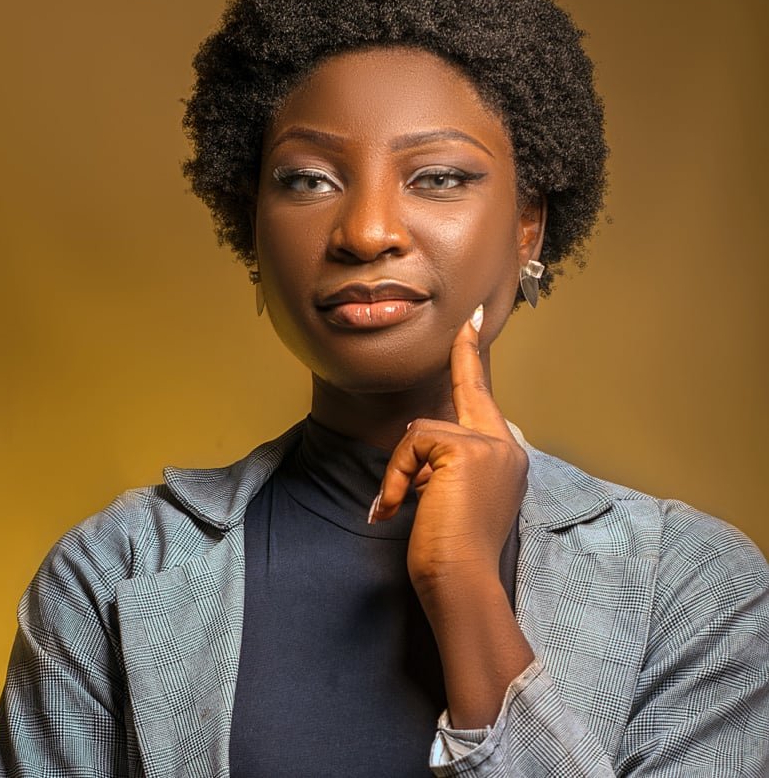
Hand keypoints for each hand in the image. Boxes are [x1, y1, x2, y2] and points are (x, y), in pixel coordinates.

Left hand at [370, 304, 533, 726]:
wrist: (460, 582)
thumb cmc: (451, 551)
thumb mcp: (451, 497)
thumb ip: (445, 462)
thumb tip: (419, 437)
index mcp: (505, 458)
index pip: (485, 400)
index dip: (476, 361)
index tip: (473, 323)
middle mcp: (505, 445)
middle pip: (464, 393)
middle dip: (466, 355)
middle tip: (473, 317)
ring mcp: (490, 445)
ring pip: (422, 430)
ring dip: (401, 470)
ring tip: (401, 507)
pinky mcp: (466, 449)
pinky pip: (412, 443)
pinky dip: (395, 476)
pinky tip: (396, 508)